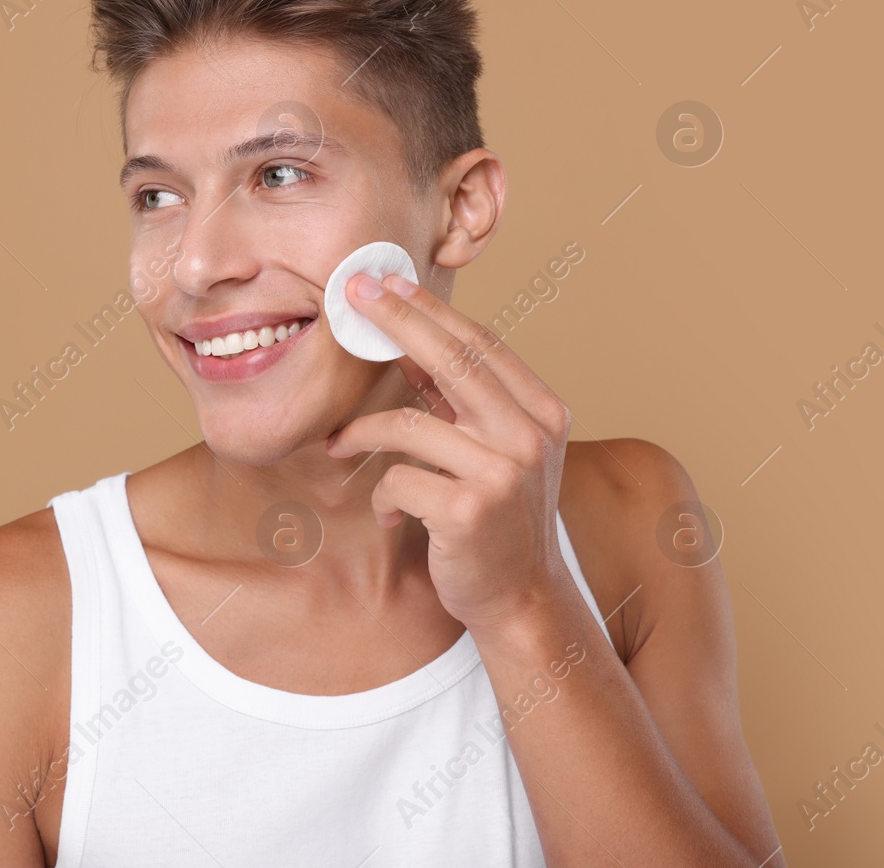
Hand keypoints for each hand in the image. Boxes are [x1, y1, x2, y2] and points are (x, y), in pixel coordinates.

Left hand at [325, 271, 572, 634]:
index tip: (387, 282)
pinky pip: (398, 479)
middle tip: (352, 296)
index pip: (481, 344)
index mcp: (543, 412)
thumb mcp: (493, 450)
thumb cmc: (497, 519)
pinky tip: (391, 516)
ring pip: (409, 424)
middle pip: (451, 360)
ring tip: (340, 445)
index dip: (431, 310)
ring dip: (362, 433)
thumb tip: (407, 339)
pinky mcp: (468, 510)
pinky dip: (384, 496)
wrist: (521, 599)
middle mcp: (530, 436)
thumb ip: (460, 401)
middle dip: (396, 320)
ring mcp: (503, 473)